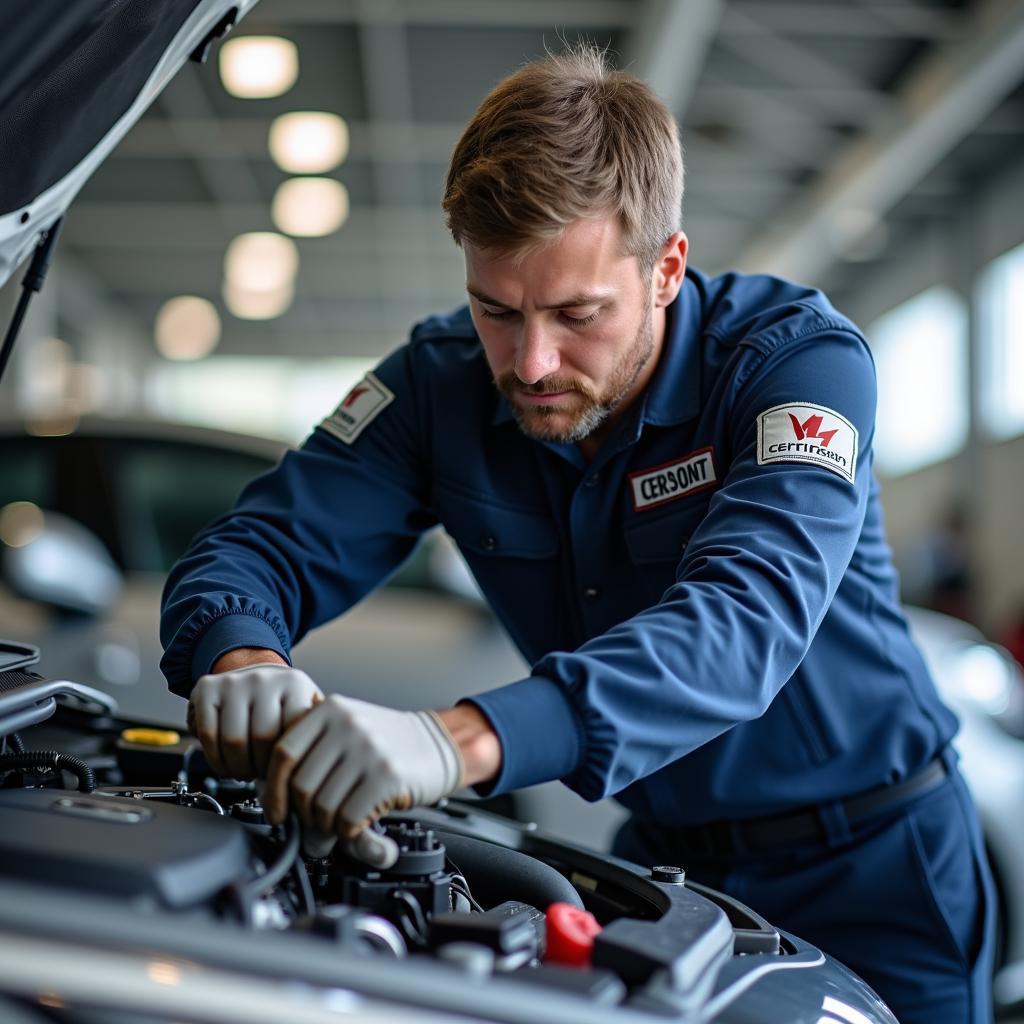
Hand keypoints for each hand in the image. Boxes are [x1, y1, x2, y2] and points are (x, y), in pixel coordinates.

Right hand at [189, 663, 323, 779]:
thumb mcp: (306, 708)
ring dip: (238, 768)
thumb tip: (319, 770)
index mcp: (295, 684)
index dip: (286, 762)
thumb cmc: (281, 700)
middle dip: (261, 769)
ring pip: (233, 741)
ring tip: (246, 771)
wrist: (252, 670)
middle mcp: (265, 678)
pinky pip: (208, 735)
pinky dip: (216, 759)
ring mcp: (235, 681)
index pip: (293, 733)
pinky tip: (227, 763)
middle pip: (262, 739)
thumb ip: (314, 733)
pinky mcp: (208, 688)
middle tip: (262, 776)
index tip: (285, 773)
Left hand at [264, 694, 463, 845]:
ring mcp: (369, 749)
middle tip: (319, 820)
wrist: (441, 743)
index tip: (277, 810)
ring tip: (342, 819)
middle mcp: (348, 724)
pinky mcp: (388, 776)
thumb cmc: (389, 744)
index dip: (273, 789)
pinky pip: (348, 819)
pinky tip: (360, 822)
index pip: (283, 753)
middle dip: (306, 814)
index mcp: (330, 709)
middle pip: (300, 785)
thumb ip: (311, 765)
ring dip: (328, 826)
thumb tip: (282, 813)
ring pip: (322, 807)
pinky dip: (349, 832)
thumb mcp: (345, 735)